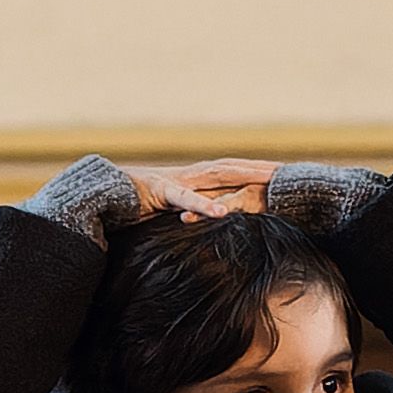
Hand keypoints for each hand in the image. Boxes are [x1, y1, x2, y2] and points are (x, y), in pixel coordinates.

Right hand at [120, 158, 278, 221]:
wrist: (100, 197)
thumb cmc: (136, 208)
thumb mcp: (173, 213)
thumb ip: (194, 215)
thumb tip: (217, 225)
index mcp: (195, 180)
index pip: (234, 173)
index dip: (260, 172)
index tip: (288, 176)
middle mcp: (189, 175)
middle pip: (233, 167)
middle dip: (262, 168)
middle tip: (291, 172)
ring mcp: (175, 180)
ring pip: (216, 175)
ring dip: (244, 176)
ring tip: (270, 179)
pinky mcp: (158, 192)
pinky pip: (184, 198)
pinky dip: (202, 204)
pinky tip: (220, 211)